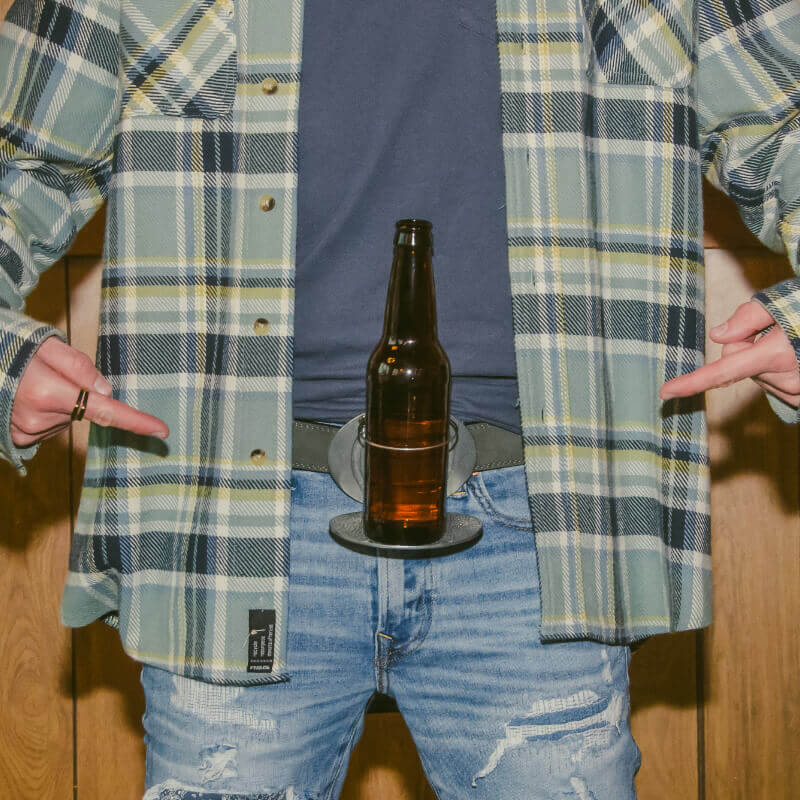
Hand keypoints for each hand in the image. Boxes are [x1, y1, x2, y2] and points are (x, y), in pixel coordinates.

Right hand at [10, 337, 168, 447]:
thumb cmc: (13, 348)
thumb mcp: (48, 345)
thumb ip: (79, 366)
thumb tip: (107, 390)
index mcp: (46, 392)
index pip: (104, 411)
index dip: (135, 421)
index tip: (161, 431)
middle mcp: (35, 418)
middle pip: (84, 411)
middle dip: (78, 393)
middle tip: (50, 374)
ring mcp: (25, 432)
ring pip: (68, 419)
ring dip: (61, 403)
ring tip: (33, 383)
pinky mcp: (19, 438)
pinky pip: (51, 427)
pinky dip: (49, 413)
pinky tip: (29, 398)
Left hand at [659, 300, 799, 407]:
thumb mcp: (783, 301)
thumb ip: (748, 317)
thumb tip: (718, 335)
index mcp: (775, 355)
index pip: (722, 371)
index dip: (691, 383)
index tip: (666, 392)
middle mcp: (787, 379)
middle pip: (742, 367)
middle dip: (749, 349)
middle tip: (777, 330)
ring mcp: (799, 392)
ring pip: (760, 378)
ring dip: (768, 361)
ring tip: (796, 341)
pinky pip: (779, 386)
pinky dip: (783, 372)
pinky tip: (799, 355)